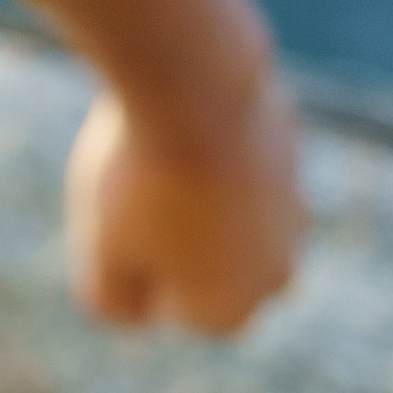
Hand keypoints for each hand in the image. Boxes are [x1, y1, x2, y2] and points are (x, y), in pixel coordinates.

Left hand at [63, 70, 302, 335]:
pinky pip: (226, 152)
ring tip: (158, 146)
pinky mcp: (288, 150)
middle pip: (189, 256)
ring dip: (182, 183)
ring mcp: (291, 210)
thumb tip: (131, 312)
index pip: (154, 301)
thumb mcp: (101, 253)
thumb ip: (110, 303)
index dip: (120, 256)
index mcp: (229, 312)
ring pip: (211, 205)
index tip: (118, 220)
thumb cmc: (140, 178)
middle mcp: (274, 273)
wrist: (195, 79)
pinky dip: (203, 137)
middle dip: (158, 226)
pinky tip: (187, 113)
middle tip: (135, 184)